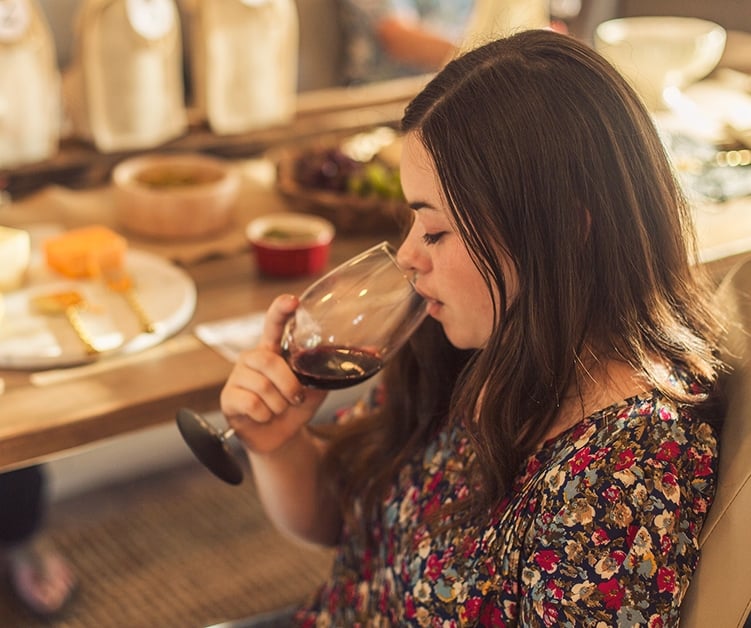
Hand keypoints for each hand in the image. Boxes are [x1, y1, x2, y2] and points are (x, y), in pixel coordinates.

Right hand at [220, 294, 327, 453]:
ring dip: (279, 405)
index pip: (274, 324)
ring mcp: (237, 377)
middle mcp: (252, 358)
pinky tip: (264, 416)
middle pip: (269, 360)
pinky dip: (266, 415)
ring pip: (262, 386)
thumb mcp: (317, 386)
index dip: (281, 311)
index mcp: (273, 349)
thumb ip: (332, 368)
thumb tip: (371, 350)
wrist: (280, 437)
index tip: (292, 301)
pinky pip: (251, 404)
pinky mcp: (228, 398)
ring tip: (278, 409)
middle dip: (289, 384)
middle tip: (296, 398)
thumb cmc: (295, 406)